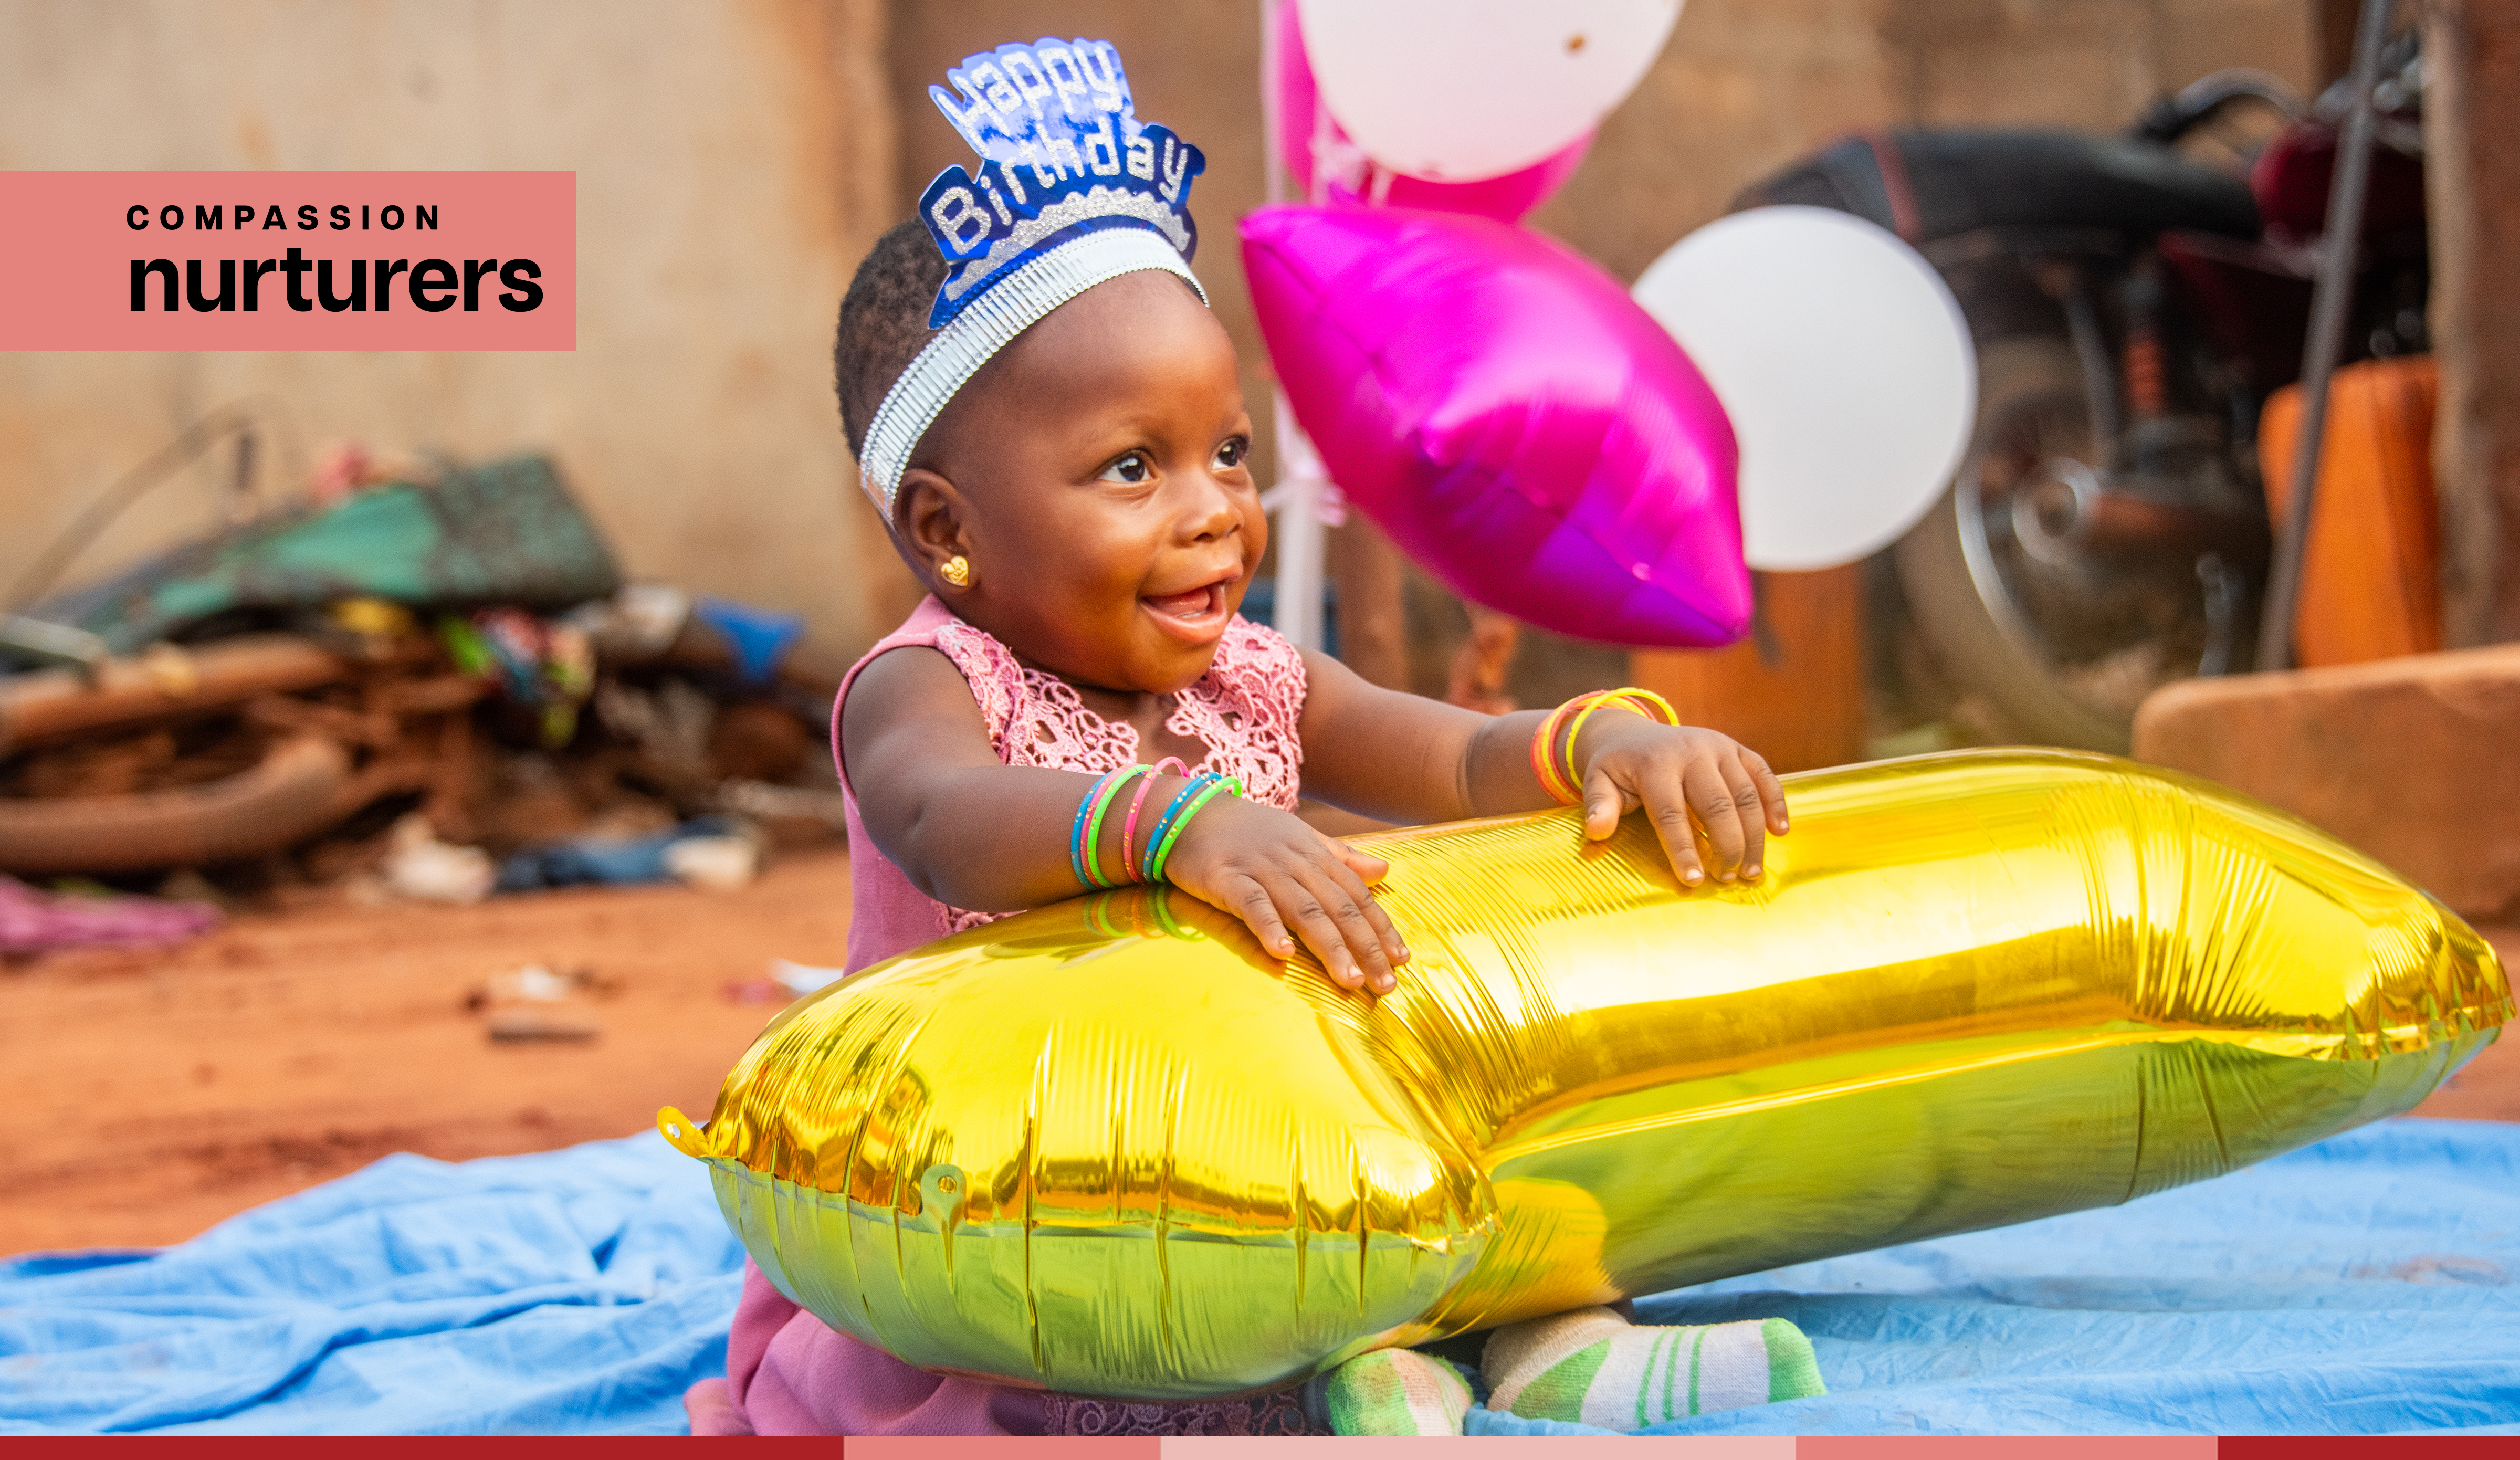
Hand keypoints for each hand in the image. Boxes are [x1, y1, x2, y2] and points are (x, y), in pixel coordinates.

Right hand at [1160, 796, 1410, 994]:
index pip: (1356, 895)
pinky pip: (1252, 905)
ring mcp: (1261, 868)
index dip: (1381, 928)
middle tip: (1385, 984)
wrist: (1189, 812)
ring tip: (1349, 980)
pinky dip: (1269, 928)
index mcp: (1314, 854)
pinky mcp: (1227, 877)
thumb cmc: (1248, 831)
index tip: (1402, 959)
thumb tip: (1384, 871)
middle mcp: (1295, 861)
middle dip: (1365, 947)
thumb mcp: (1300, 838)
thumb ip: (1341, 857)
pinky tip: (1283, 955)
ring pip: (1303, 910)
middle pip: (1337, 908)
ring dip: (1329, 946)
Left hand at [1575, 717, 1789, 885]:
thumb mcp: (1599, 782)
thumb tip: (1596, 832)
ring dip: (1753, 835)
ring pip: (1746, 794)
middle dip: (1727, 846)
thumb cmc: (1618, 768)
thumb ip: (1599, 805)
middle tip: (1728, 879)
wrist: (1635, 734)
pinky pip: (1764, 775)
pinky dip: (1775, 802)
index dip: (1683, 849)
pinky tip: (1780, 832)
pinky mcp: (1737, 749)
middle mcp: (1692, 752)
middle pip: (1717, 805)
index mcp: (1656, 764)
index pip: (1671, 813)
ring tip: (1751, 871)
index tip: (1694, 881)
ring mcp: (1719, 748)